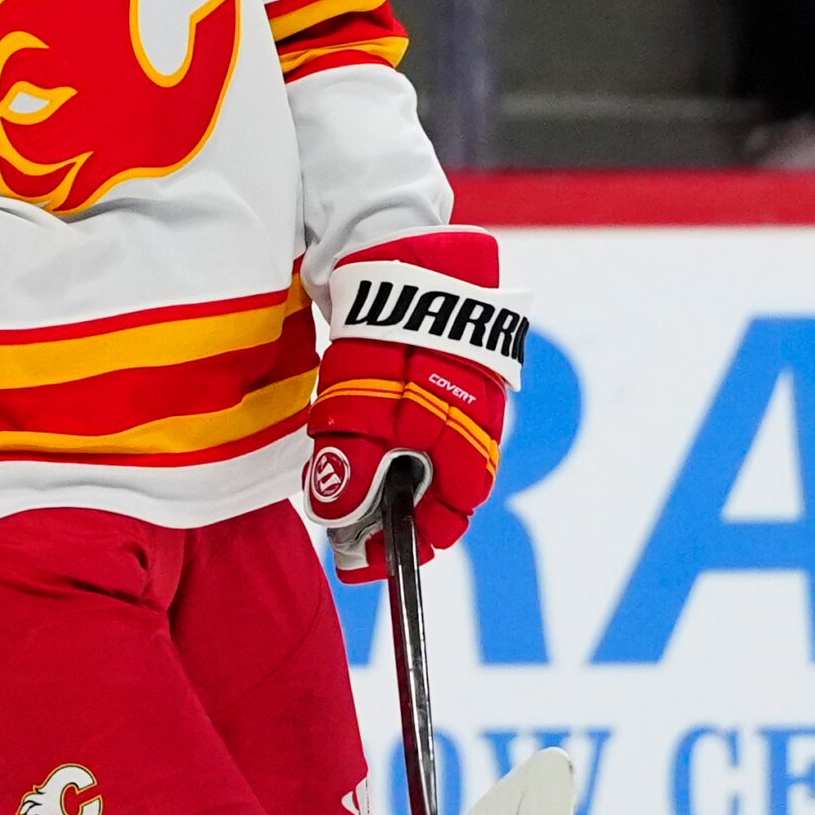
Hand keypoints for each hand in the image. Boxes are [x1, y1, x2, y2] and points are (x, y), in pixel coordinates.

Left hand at [304, 227, 523, 571]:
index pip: (444, 521)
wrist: (400, 254)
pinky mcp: (443, 367)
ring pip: (421, 454)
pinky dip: (386, 433)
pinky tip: (354, 425)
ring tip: (339, 470)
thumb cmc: (389, 335)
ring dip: (383, 470)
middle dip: (387, 511)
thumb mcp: (364, 411)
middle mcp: (476, 425)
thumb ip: (352, 469)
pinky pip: (416, 418)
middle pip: (433, 491)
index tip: (358, 559)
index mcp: (468, 446)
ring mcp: (462, 393)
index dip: (403, 546)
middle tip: (340, 521)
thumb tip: (339, 521)